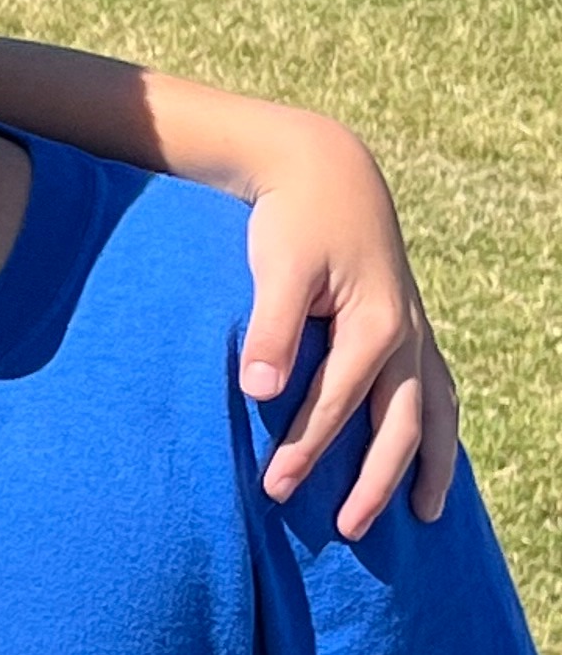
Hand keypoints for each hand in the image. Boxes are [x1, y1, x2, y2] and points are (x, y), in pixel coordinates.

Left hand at [240, 122, 458, 537]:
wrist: (325, 171)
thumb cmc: (293, 220)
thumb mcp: (276, 267)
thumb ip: (271, 328)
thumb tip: (260, 391)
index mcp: (373, 326)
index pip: (338, 404)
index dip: (307, 449)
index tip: (275, 487)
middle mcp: (405, 336)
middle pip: (399, 425)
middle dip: (373, 480)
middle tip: (347, 529)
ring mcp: (414, 332)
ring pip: (435, 412)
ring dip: (430, 466)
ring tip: (426, 515)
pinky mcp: (410, 326)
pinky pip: (438, 389)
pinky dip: (441, 427)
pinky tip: (433, 457)